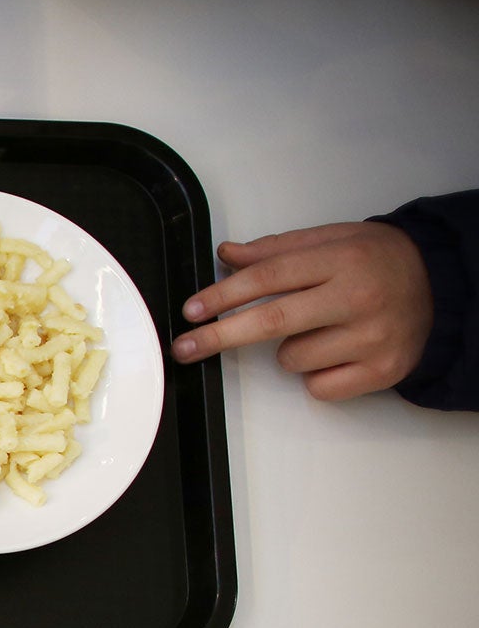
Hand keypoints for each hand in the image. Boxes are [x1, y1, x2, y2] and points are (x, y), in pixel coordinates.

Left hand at [172, 222, 432, 400]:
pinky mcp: (381, 371)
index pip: (270, 277)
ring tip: (319, 331)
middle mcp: (358, 298)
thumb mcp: (335, 240)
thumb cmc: (380, 263)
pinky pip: (318, 387)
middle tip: (184, 348)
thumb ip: (279, 249)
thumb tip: (228, 255)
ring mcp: (372, 338)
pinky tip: (338, 353)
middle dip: (220, 336)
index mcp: (343, 259)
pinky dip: (315, 375)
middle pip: (272, 321)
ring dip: (287, 351)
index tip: (192, 311)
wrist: (444, 290)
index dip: (224, 295)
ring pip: (291, 360)